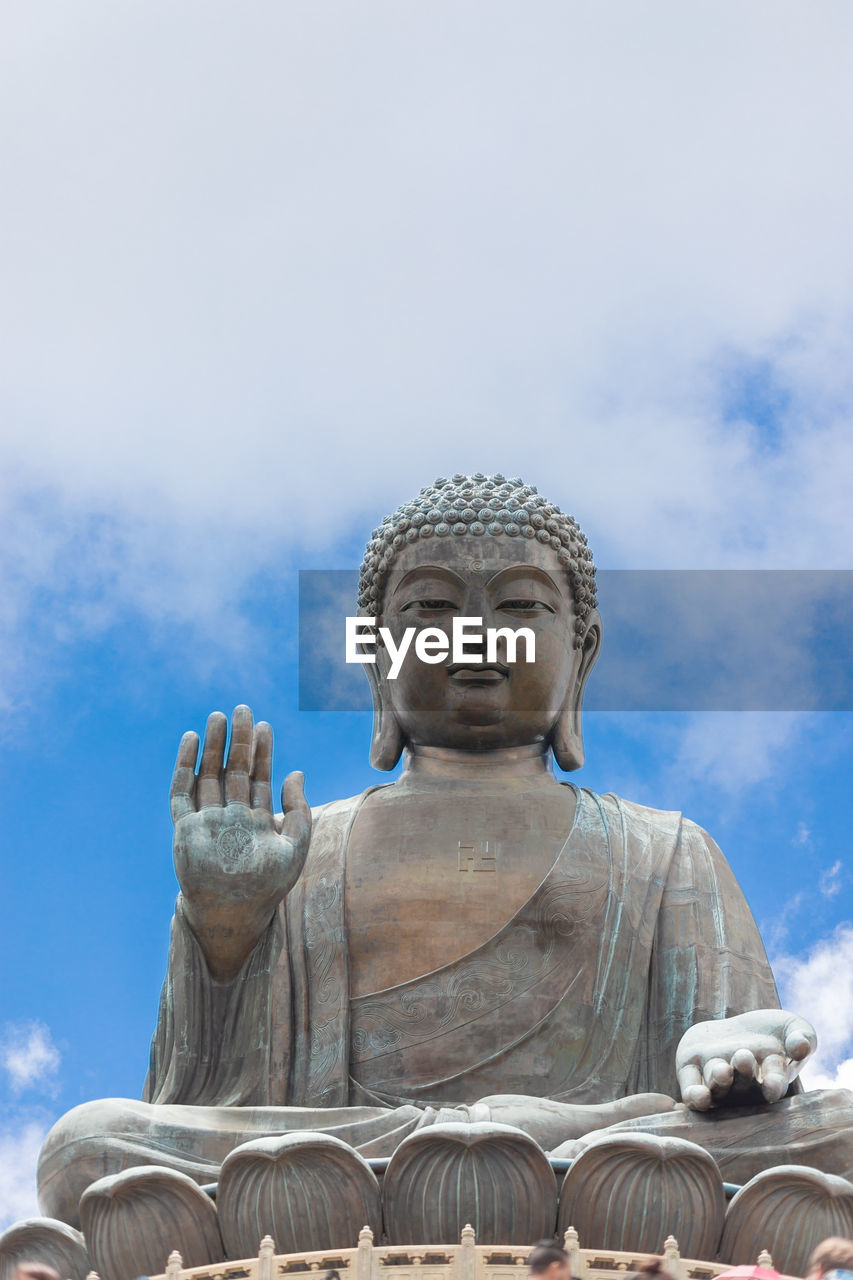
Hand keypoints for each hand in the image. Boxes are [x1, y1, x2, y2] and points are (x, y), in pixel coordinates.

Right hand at [169, 705, 310, 978]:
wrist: (234, 914)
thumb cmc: (268, 886)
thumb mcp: (295, 847)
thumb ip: (299, 811)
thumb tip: (297, 772)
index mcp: (256, 819)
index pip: (259, 776)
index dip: (263, 751)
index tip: (266, 725)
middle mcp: (231, 815)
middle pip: (233, 769)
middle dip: (238, 740)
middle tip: (242, 710)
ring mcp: (207, 820)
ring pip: (208, 774)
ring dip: (212, 746)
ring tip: (217, 717)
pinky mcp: (185, 828)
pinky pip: (182, 792)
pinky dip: (185, 766)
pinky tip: (191, 741)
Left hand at [676, 1009, 815, 1110]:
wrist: (737, 1027)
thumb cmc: (773, 1031)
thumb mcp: (793, 1028)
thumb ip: (802, 1037)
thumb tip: (802, 1045)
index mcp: (770, 1077)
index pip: (773, 1084)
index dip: (772, 1084)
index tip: (773, 1086)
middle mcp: (743, 1085)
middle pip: (743, 1085)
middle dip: (743, 1073)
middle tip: (744, 1057)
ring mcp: (717, 1080)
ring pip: (717, 1087)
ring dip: (719, 1082)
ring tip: (723, 1071)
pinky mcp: (691, 1070)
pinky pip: (691, 1088)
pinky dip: (694, 1095)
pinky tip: (697, 1095)